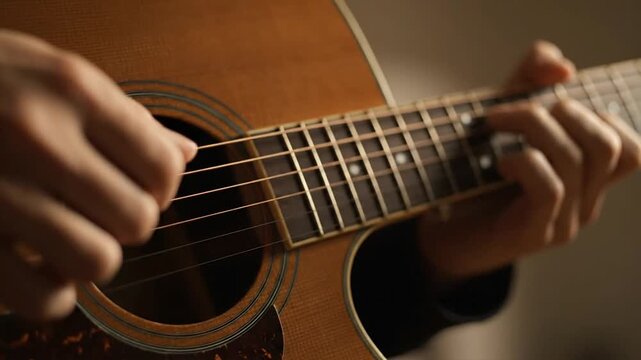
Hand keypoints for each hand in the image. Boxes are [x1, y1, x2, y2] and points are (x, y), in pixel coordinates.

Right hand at [0, 30, 196, 319]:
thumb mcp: (51, 72)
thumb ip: (123, 114)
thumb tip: (185, 154)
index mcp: (71, 90)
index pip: (163, 166)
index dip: (162, 185)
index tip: (141, 185)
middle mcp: (38, 138)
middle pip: (139, 219)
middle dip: (129, 219)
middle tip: (101, 206)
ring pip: (99, 261)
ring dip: (94, 255)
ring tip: (72, 233)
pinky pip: (44, 300)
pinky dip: (53, 293)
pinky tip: (39, 262)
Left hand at [419, 41, 640, 283]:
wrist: (441, 231)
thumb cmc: (472, 174)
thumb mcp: (502, 119)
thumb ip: (529, 82)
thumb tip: (562, 65)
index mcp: (586, 179)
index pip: (630, 148)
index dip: (600, 115)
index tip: (550, 105)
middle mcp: (584, 202)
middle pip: (609, 146)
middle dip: (564, 111)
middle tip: (514, 108)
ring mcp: (563, 222)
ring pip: (576, 161)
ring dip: (532, 126)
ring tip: (492, 122)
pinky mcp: (534, 234)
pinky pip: (550, 187)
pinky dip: (524, 162)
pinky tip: (498, 162)